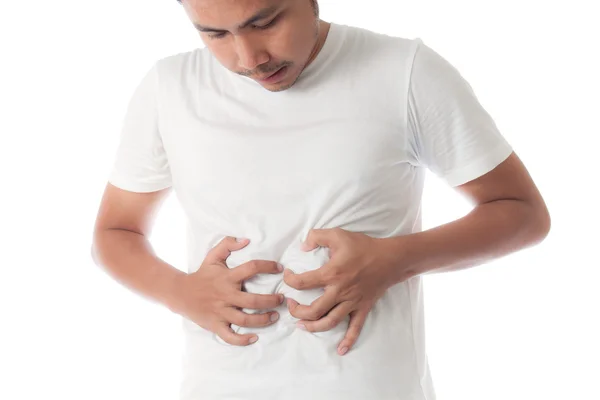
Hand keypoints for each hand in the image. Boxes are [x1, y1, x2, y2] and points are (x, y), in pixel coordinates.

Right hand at [175, 236, 284, 345]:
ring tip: (275, 316)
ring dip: (263, 320)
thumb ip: (228, 244)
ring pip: (246, 320)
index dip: (268, 266)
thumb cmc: (201, 275)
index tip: (280, 268)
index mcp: (227, 278)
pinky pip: (230, 337)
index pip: (251, 268)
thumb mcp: (213, 256)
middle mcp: (226, 295)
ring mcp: (221, 312)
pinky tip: (254, 338)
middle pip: (253, 301)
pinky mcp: (216, 325)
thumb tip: (246, 240)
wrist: (180, 293)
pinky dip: (242, 340)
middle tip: (282, 300)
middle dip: (271, 301)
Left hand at [283, 228, 396, 355]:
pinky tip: (340, 350)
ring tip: (302, 325)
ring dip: (313, 327)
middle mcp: (340, 291)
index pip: (303, 283)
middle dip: (297, 311)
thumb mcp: (338, 234)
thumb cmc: (364, 246)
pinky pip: (355, 328)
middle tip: (290, 306)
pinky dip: (348, 341)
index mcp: (332, 273)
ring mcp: (352, 302)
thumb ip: (316, 236)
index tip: (287, 277)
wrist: (391, 258)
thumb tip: (302, 246)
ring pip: (330, 322)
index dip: (290, 281)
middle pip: (313, 310)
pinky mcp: (363, 308)